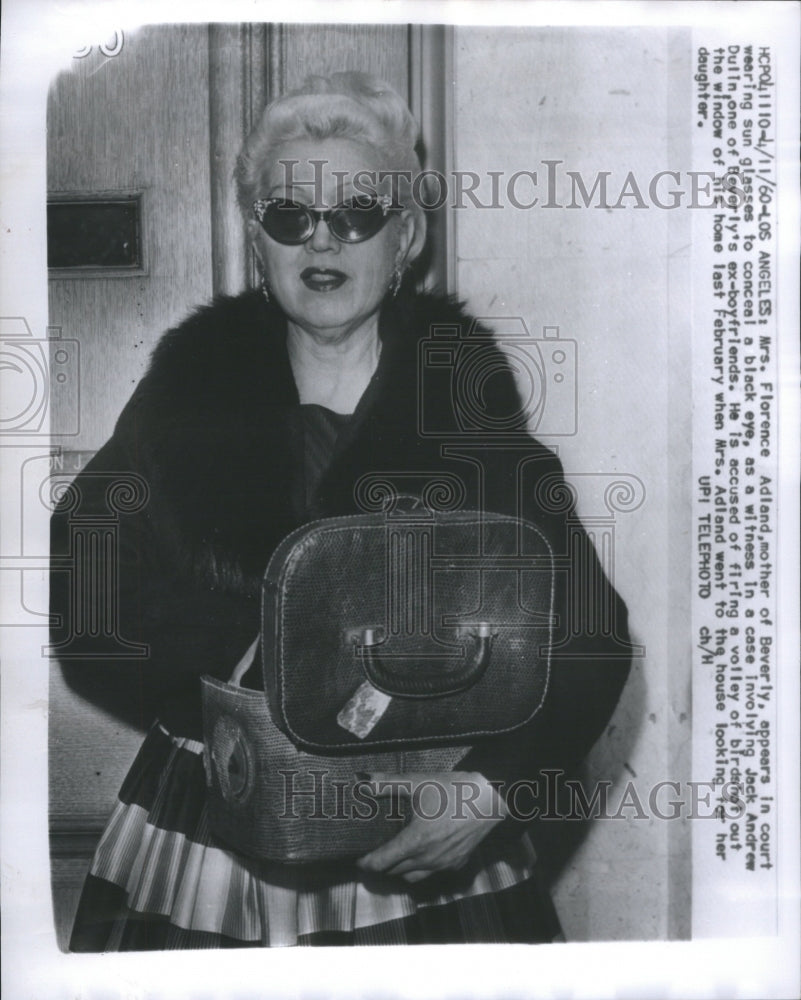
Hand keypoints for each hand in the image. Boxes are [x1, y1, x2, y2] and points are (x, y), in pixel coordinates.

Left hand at [355, 771, 507, 883]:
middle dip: (381, 866)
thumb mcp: (419, 782)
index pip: (381, 863)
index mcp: (415, 841)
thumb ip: (387, 783)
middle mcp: (427, 859)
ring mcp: (443, 865)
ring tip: (396, 855)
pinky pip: (432, 873)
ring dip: (400, 870)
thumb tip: (362, 780)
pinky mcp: (457, 864)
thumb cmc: (454, 790)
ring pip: (413, 877)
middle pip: (394, 872)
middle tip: (374, 853)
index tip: (358, 858)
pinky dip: (421, 868)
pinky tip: (422, 852)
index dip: (366, 863)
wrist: (492, 799)